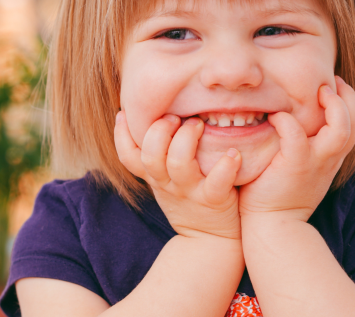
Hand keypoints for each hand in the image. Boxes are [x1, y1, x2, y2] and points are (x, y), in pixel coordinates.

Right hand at [115, 111, 242, 239]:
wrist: (210, 241)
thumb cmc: (189, 201)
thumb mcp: (165, 182)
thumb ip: (158, 156)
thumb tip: (155, 118)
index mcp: (155, 177)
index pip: (128, 156)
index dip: (121, 135)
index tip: (124, 113)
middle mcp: (167, 183)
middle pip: (150, 155)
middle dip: (159, 130)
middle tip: (175, 117)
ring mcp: (190, 192)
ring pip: (178, 164)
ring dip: (187, 139)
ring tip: (199, 124)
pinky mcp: (213, 200)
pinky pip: (217, 182)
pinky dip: (226, 166)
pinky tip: (233, 153)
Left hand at [238, 76, 354, 221]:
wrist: (273, 226)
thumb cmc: (279, 194)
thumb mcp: (301, 168)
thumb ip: (305, 147)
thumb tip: (294, 120)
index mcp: (332, 157)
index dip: (349, 101)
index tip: (334, 87)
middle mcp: (329, 158)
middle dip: (348, 97)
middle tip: (329, 83)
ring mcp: (315, 162)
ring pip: (341, 128)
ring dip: (333, 105)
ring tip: (317, 92)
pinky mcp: (295, 165)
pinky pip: (296, 134)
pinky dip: (287, 121)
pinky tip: (275, 117)